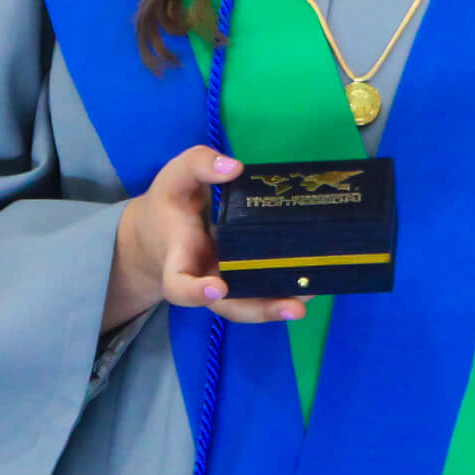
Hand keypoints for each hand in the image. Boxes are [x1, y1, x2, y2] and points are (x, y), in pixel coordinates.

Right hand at [105, 146, 309, 334]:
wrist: (160, 231)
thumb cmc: (169, 204)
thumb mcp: (176, 177)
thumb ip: (198, 164)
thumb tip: (234, 167)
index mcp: (179, 258)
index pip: (179, 285)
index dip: (195, 293)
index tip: (218, 287)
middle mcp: (203, 279)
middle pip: (226, 307)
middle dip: (260, 309)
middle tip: (295, 308)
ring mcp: (224, 284)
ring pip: (249, 305)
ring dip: (280, 305)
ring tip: (313, 293)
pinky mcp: (241, 280)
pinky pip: (260, 291)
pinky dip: (284, 291)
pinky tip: (313, 282)